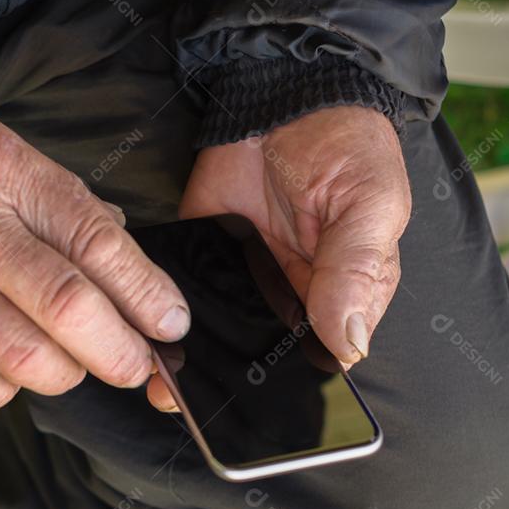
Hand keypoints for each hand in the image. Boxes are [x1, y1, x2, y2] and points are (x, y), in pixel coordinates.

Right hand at [0, 80, 190, 409]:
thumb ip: (58, 201)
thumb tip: (122, 264)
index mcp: (6, 174)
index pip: (99, 245)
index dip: (149, 295)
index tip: (169, 323)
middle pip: (74, 311)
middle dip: (123, 353)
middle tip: (137, 365)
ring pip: (29, 361)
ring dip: (66, 374)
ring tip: (67, 362)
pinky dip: (7, 387)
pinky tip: (5, 366)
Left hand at [147, 106, 409, 411]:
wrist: (286, 93)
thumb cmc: (347, 149)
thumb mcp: (369, 206)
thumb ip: (356, 271)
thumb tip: (349, 344)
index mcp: (342, 295)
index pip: (317, 356)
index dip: (289, 387)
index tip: (255, 415)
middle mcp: (289, 296)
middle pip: (259, 355)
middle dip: (226, 381)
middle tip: (190, 404)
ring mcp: (242, 277)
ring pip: (214, 332)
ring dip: (188, 355)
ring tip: (160, 382)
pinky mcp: (202, 251)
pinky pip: (177, 290)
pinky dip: (157, 309)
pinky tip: (140, 335)